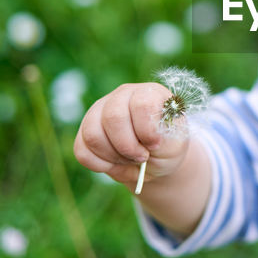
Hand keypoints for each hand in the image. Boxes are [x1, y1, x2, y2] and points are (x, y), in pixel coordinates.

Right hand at [74, 83, 190, 191]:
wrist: (155, 160)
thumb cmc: (167, 147)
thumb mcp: (176, 143)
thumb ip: (165, 136)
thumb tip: (150, 137)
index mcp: (148, 93)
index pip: (142, 104)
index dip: (147, 130)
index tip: (154, 145)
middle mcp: (121, 96)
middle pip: (113, 117)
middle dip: (127, 146)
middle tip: (142, 156)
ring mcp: (99, 111)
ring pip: (92, 134)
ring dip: (112, 156)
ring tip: (129, 160)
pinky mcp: (85, 130)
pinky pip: (82, 150)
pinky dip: (99, 164)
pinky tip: (115, 163)